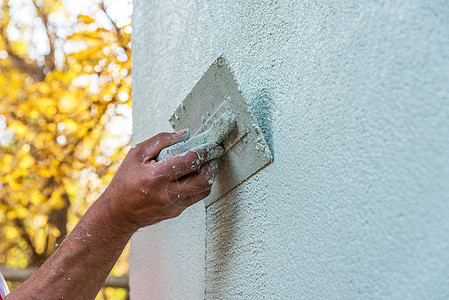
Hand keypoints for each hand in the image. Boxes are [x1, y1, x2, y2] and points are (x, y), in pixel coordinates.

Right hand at [99, 130, 223, 232]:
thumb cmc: (125, 181)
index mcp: (157, 176)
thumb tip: (184, 134)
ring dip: (208, 175)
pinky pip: (195, 197)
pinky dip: (198, 185)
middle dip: (212, 164)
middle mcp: (168, 193)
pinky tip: (193, 176)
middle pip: (204, 179)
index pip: (190, 161)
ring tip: (205, 164)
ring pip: (203, 190)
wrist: (118, 213)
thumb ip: (161, 140)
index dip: (205, 151)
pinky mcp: (176, 212)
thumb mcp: (137, 154)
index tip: (213, 144)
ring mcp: (174, 205)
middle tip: (214, 154)